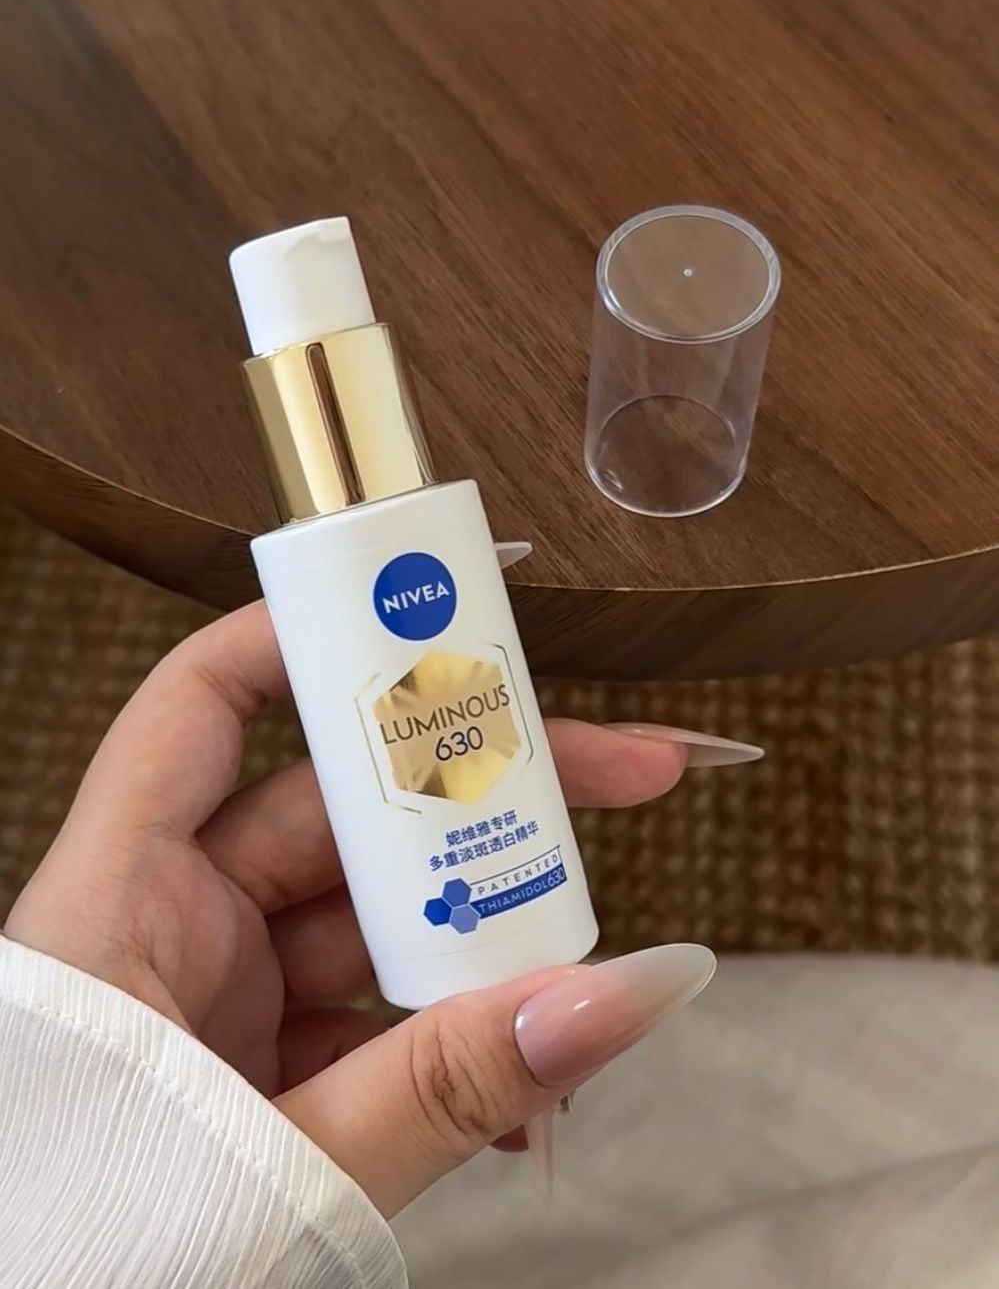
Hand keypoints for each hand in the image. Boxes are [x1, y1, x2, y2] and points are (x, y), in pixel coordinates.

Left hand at [6, 603, 711, 1214]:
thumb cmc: (77, 1264)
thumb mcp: (278, 1168)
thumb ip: (448, 1084)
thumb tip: (624, 989)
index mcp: (117, 909)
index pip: (202, 705)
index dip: (309, 636)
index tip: (434, 608)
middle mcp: (164, 934)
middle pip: (336, 812)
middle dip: (473, 803)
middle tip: (616, 775)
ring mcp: (212, 1005)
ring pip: (368, 925)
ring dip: (480, 948)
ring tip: (589, 966)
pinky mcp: (249, 1073)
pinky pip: (366, 1023)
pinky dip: (447, 1047)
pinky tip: (525, 1089)